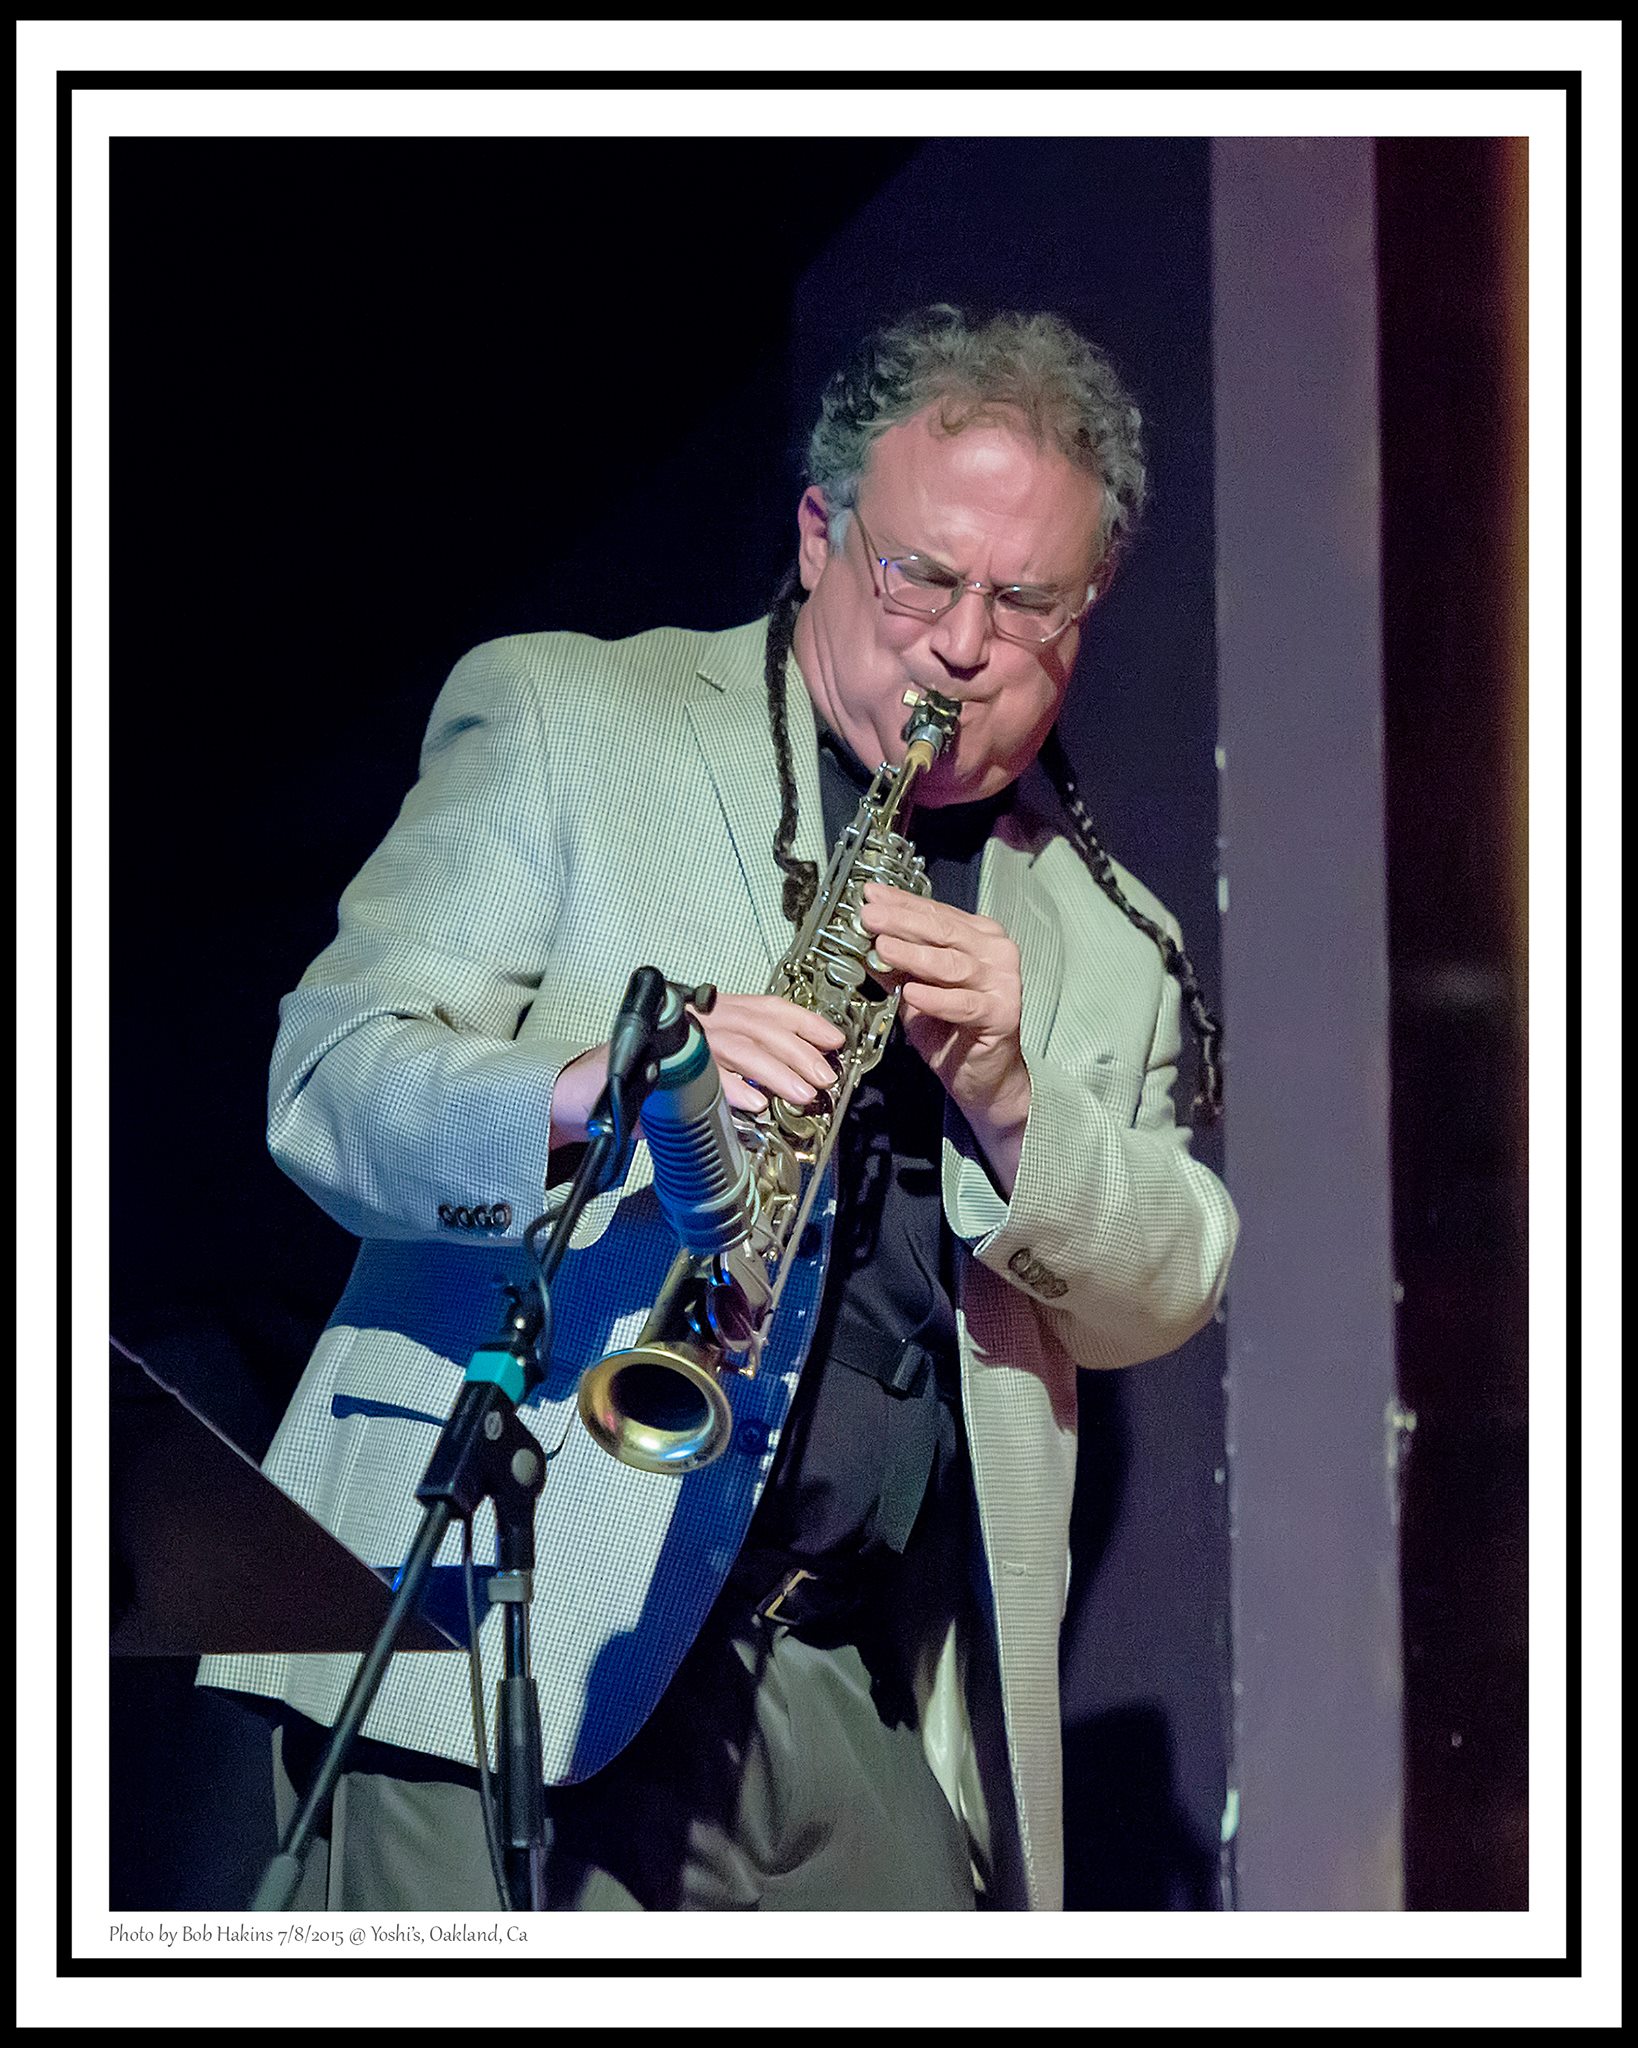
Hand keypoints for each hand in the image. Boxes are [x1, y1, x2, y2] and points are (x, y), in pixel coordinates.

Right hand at [548, 995, 845, 1145]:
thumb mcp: (707, 1066)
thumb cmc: (654, 1077)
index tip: (834, 1040)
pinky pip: (702, 1072)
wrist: (592, 1087)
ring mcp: (678, 1039)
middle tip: (822, 1078)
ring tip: (800, 1093)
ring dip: (775, 1072)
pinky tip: (753, 1103)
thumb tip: (794, 1082)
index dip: (805, 1021)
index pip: (769, 1007)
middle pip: (760, 1027)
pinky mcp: (659, 1064)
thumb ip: (745, 1068)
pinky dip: (731, 1087)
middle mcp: (699, 1017)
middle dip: (798, 1053)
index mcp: (715, 1011)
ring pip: (739, 1046)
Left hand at [857, 882, 1031, 1190]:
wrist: (981, 1075)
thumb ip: (896, 965)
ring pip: (952, 964)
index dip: (900, 903)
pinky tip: (912, 993)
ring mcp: (1003, 982)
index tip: (869, 895)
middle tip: (869, 915)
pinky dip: (937, 999)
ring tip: (883, 948)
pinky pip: (965, 1004)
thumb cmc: (950, 1029)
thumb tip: (863, 939)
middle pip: (943, 931)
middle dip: (902, 921)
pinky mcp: (1002, 1014)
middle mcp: (995, 952)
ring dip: (915, 956)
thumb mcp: (915, 990)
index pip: (935, 913)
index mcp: (977, 937)